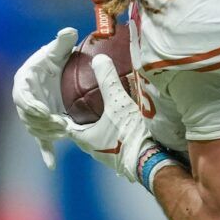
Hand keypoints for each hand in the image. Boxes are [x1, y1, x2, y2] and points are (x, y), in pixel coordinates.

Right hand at [10, 27, 77, 168]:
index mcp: (23, 83)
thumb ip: (61, 41)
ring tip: (67, 131)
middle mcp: (23, 102)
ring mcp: (31, 117)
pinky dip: (46, 152)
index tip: (45, 110)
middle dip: (44, 122)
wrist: (52, 75)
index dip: (32, 105)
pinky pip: (41, 141)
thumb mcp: (55, 51)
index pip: (23, 97)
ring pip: (36, 129)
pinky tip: (52, 165)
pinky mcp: (40, 127)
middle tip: (62, 123)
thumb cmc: (51, 62)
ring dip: (49, 132)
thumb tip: (69, 31)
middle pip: (29, 117)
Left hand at [65, 55, 161, 183]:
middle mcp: (95, 149)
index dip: (64, 112)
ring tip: (106, 106)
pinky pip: (116, 138)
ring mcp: (111, 155)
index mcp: (86, 139)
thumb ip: (107, 81)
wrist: (155, 161)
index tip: (65, 98)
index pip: (66, 124)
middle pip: (83, 129)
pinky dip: (116, 128)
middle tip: (85, 98)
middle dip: (83, 115)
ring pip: (100, 134)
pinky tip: (126, 117)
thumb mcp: (118, 103)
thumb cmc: (131, 135)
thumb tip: (98, 58)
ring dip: (101, 123)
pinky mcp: (126, 156)